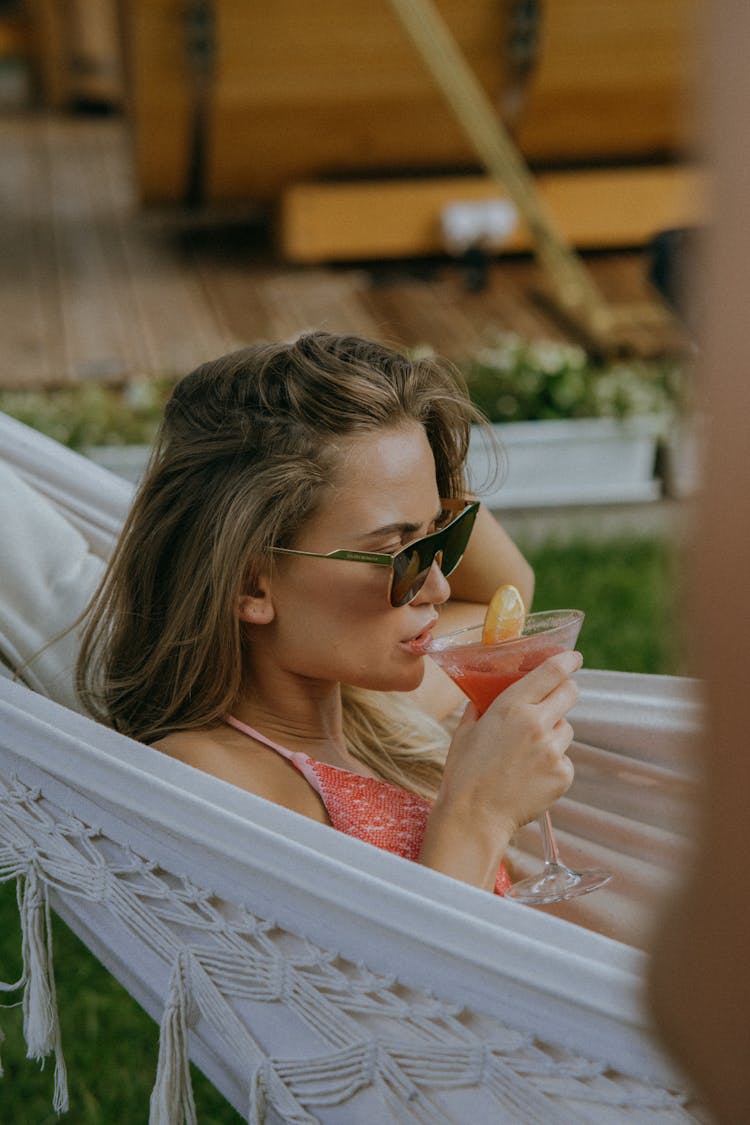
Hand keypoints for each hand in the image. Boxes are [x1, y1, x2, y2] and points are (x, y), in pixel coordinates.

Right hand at [438, 649, 580, 836]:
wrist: (474, 817)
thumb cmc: (464, 773)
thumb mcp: (466, 731)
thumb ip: (481, 708)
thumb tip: (487, 696)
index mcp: (512, 707)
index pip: (552, 672)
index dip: (567, 660)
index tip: (574, 657)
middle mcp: (537, 724)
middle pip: (570, 693)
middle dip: (565, 691)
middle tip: (555, 699)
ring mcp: (553, 751)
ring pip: (567, 729)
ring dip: (554, 733)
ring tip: (529, 753)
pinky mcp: (563, 775)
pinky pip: (565, 759)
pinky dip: (553, 763)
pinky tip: (531, 775)